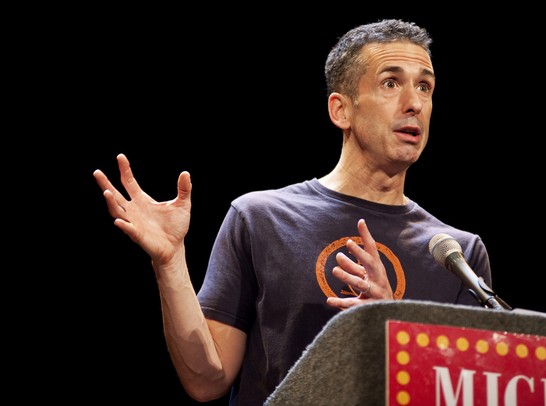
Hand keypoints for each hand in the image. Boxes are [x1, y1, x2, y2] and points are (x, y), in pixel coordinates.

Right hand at [93, 153, 191, 267]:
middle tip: (97, 172)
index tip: (120, 157)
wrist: (175, 248)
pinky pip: (128, 229)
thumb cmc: (176, 227)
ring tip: (106, 192)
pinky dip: (123, 225)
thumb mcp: (183, 205)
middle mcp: (134, 210)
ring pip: (117, 211)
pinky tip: (118, 220)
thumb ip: (184, 189)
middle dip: (106, 184)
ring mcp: (133, 222)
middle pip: (116, 194)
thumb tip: (185, 173)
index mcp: (142, 200)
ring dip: (111, 202)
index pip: (129, 182)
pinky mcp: (137, 235)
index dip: (124, 170)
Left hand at [326, 219, 393, 309]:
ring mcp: (376, 293)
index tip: (360, 222)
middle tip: (348, 242)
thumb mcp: (367, 276)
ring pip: (361, 284)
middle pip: (370, 263)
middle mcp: (378, 278)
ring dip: (348, 276)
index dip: (366, 236)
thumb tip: (342, 252)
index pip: (372, 249)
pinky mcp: (370, 307)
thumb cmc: (376, 290)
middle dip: (360, 253)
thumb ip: (354, 265)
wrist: (391, 314)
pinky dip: (341, 302)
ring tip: (335, 270)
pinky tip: (329, 300)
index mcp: (377, 268)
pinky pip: (354, 304)